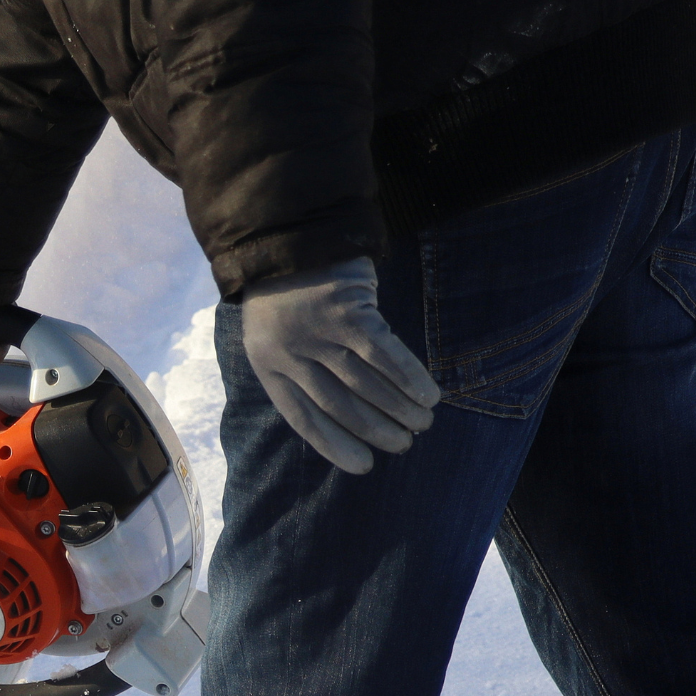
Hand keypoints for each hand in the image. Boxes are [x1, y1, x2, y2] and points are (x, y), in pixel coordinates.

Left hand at [241, 258, 441, 474]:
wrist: (287, 230)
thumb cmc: (286, 292)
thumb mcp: (273, 335)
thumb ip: (300, 371)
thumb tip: (346, 418)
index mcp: (268, 365)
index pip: (305, 419)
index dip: (336, 446)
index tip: (365, 465)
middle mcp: (292, 353)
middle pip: (342, 406)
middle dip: (377, 430)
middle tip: (404, 443)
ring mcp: (320, 332)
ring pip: (367, 384)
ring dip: (400, 409)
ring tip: (422, 422)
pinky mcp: (349, 311)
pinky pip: (385, 354)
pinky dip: (409, 377)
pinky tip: (428, 395)